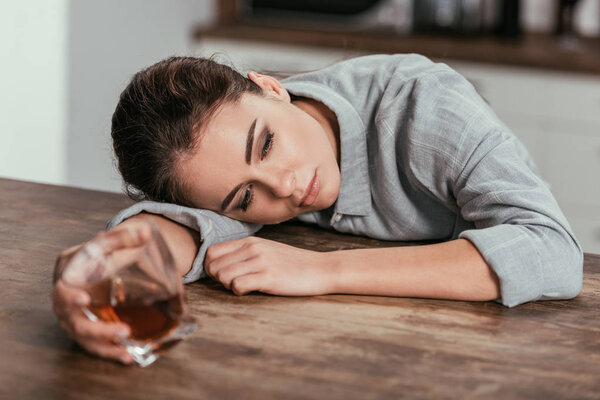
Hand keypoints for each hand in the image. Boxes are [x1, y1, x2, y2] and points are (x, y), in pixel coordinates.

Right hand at [52, 220, 151, 363]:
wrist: (95, 265)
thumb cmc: (99, 253)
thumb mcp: (109, 241)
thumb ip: (125, 236)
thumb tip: (147, 231)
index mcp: (66, 277)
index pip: (61, 290)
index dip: (69, 298)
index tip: (83, 300)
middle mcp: (65, 303)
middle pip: (74, 322)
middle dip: (97, 330)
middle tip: (122, 330)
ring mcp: (73, 319)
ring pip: (84, 339)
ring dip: (105, 347)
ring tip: (126, 352)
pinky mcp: (85, 329)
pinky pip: (93, 345)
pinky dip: (109, 352)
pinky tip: (127, 357)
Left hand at [204, 236, 332, 295]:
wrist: (321, 269)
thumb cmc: (293, 264)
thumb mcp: (267, 250)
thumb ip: (246, 253)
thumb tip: (222, 264)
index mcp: (250, 241)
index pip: (211, 252)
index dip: (211, 267)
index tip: (223, 276)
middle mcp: (252, 249)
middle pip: (213, 265)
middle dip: (218, 279)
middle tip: (233, 284)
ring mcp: (260, 262)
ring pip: (222, 275)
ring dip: (227, 286)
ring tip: (243, 287)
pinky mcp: (268, 277)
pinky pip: (237, 286)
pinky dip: (239, 292)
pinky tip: (251, 290)